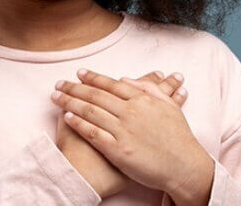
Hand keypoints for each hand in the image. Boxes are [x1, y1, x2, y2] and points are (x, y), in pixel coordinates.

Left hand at [54, 71, 188, 198]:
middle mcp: (131, 112)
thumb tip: (125, 79)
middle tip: (59, 83)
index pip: (111, 84)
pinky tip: (66, 117)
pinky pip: (93, 134)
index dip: (92, 77)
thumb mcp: (168, 106)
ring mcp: (124, 131)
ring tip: (56, 97)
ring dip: (70, 102)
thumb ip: (148, 89)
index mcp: (142, 100)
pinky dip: (78, 124)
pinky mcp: (118, 150)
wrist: (184, 166)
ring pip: (90, 112)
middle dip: (74, 88)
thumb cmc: (179, 137)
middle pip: (96, 95)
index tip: (78, 73)